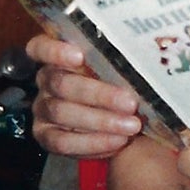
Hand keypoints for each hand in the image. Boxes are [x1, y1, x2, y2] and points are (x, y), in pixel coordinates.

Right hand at [26, 34, 143, 158]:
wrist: (124, 119)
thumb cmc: (123, 84)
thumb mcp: (122, 68)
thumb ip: (123, 60)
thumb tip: (149, 51)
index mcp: (60, 56)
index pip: (41, 46)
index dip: (55, 50)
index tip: (80, 56)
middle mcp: (46, 80)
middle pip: (61, 83)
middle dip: (99, 94)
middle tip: (131, 103)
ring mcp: (43, 109)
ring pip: (62, 113)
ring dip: (101, 121)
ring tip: (131, 126)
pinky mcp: (46, 136)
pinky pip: (63, 142)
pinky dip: (92, 143)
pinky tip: (117, 141)